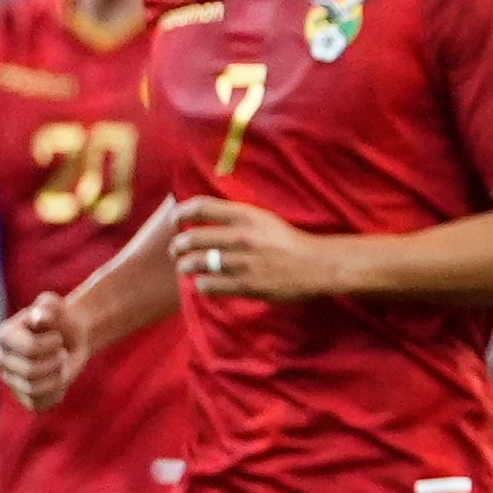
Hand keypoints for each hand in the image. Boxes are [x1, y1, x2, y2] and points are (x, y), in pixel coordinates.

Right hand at [0, 290, 87, 411]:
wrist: (70, 338)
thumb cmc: (60, 319)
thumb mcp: (56, 307)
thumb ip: (49, 306)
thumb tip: (39, 317)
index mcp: (5, 335)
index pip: (29, 349)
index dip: (51, 344)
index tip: (57, 337)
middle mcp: (2, 359)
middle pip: (30, 372)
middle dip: (55, 362)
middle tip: (61, 353)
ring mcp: (11, 380)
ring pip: (34, 390)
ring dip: (57, 378)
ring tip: (59, 366)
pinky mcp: (24, 398)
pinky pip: (39, 405)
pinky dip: (56, 394)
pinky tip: (58, 381)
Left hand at [172, 196, 347, 301]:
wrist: (316, 265)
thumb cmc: (289, 241)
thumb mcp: (264, 219)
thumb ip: (236, 216)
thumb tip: (204, 215)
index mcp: (246, 215)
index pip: (201, 207)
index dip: (181, 212)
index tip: (176, 220)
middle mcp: (241, 236)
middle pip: (193, 238)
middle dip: (178, 245)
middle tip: (176, 250)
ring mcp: (243, 262)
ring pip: (196, 263)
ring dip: (186, 266)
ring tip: (186, 267)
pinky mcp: (246, 285)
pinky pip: (209, 285)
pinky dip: (202, 284)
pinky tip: (205, 283)